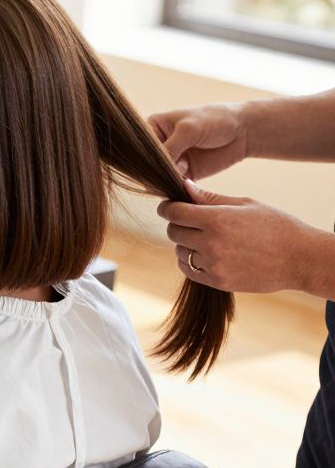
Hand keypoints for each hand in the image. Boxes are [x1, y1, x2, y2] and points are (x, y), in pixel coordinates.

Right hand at [148, 103, 248, 179]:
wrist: (243, 131)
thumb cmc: (214, 120)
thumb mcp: (189, 130)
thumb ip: (170, 148)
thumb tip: (153, 168)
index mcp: (153, 128)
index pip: (141, 145)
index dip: (144, 155)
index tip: (154, 163)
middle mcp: (159, 145)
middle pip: (148, 162)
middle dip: (156, 170)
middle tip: (168, 171)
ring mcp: (171, 160)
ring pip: (160, 175)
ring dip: (167, 179)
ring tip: (181, 174)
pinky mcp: (184, 173)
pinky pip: (174, 183)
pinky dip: (177, 185)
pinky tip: (185, 182)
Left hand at [157, 181, 333, 295]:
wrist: (300, 258)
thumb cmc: (275, 226)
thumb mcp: (245, 204)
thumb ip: (210, 198)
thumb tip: (184, 186)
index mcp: (218, 220)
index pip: (174, 213)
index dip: (167, 207)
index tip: (169, 206)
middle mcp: (212, 243)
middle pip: (173, 232)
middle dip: (178, 224)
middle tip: (190, 221)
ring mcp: (214, 265)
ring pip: (180, 251)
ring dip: (185, 244)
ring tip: (205, 238)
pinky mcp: (218, 281)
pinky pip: (189, 270)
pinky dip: (190, 261)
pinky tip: (204, 254)